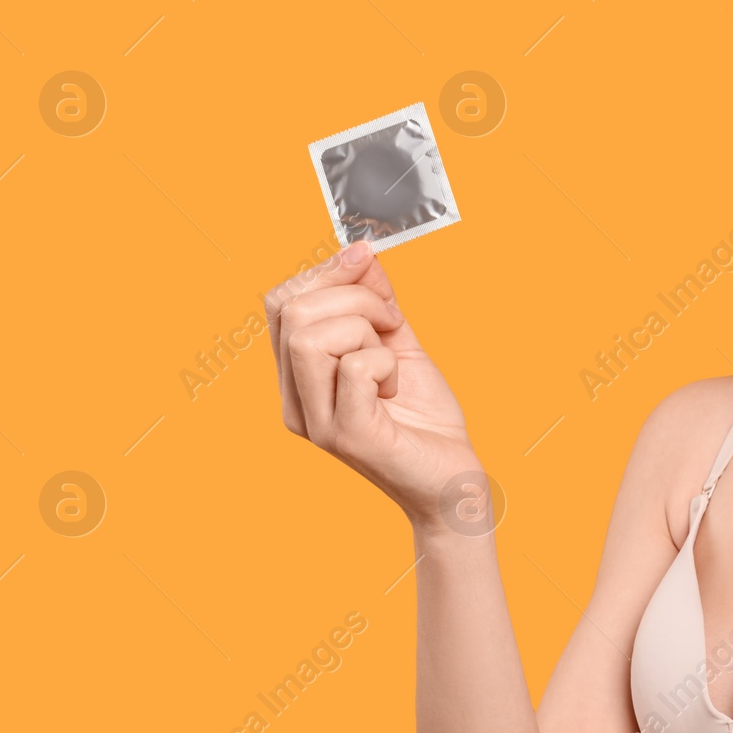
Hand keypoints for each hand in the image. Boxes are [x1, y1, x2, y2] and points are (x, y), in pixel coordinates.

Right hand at [264, 240, 483, 524]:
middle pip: (292, 311)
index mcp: (297, 377)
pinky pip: (355, 367)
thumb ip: (376, 299)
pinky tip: (395, 386)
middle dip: (353, 296)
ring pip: (311, 335)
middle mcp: (295, 401)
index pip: (280, 302)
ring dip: (365, 327)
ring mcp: (317, 420)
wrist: (452, 479)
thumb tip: (359, 253)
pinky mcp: (347, 435)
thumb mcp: (398, 343)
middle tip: (390, 323)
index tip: (369, 272)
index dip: (325, 272)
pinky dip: (386, 361)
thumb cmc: (422, 417)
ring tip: (390, 356)